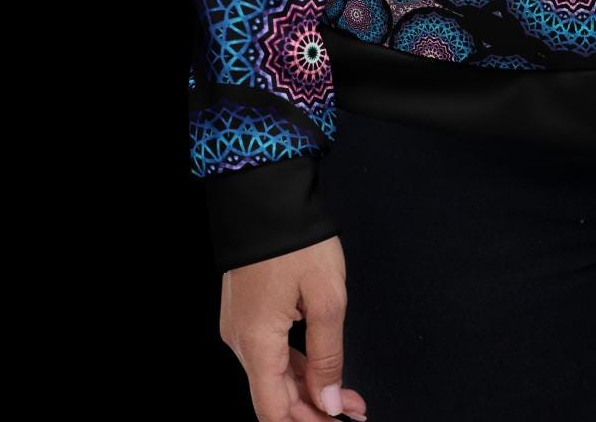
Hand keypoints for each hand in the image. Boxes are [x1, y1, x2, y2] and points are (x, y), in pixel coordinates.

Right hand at [219, 234, 367, 421]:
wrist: (267, 194)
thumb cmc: (297, 241)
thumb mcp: (326, 297)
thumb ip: (327, 356)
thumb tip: (328, 403)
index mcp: (256, 342)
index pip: (274, 411)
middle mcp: (241, 342)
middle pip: (275, 397)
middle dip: (315, 409)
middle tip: (354, 410)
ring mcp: (242, 327)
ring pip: (275, 376)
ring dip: (310, 390)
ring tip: (349, 396)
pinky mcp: (248, 314)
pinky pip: (271, 353)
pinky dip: (298, 367)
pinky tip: (323, 370)